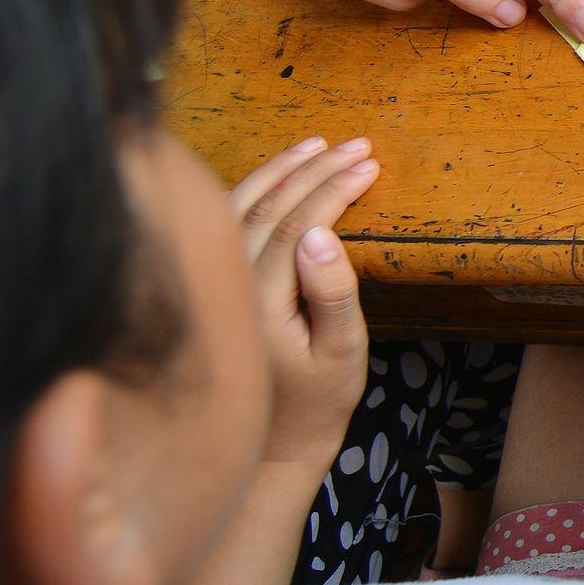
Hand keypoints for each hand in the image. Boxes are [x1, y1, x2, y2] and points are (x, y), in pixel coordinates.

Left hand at [229, 134, 379, 469]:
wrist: (271, 439)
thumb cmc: (318, 398)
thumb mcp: (344, 351)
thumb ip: (332, 292)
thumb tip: (320, 232)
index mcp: (256, 301)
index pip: (294, 224)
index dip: (334, 190)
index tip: (370, 166)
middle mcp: (224, 284)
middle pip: (266, 206)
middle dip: (315, 170)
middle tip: (359, 146)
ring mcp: (212, 281)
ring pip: (240, 205)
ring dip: (283, 170)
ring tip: (321, 145)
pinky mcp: (213, 281)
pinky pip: (227, 220)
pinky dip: (256, 188)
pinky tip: (279, 172)